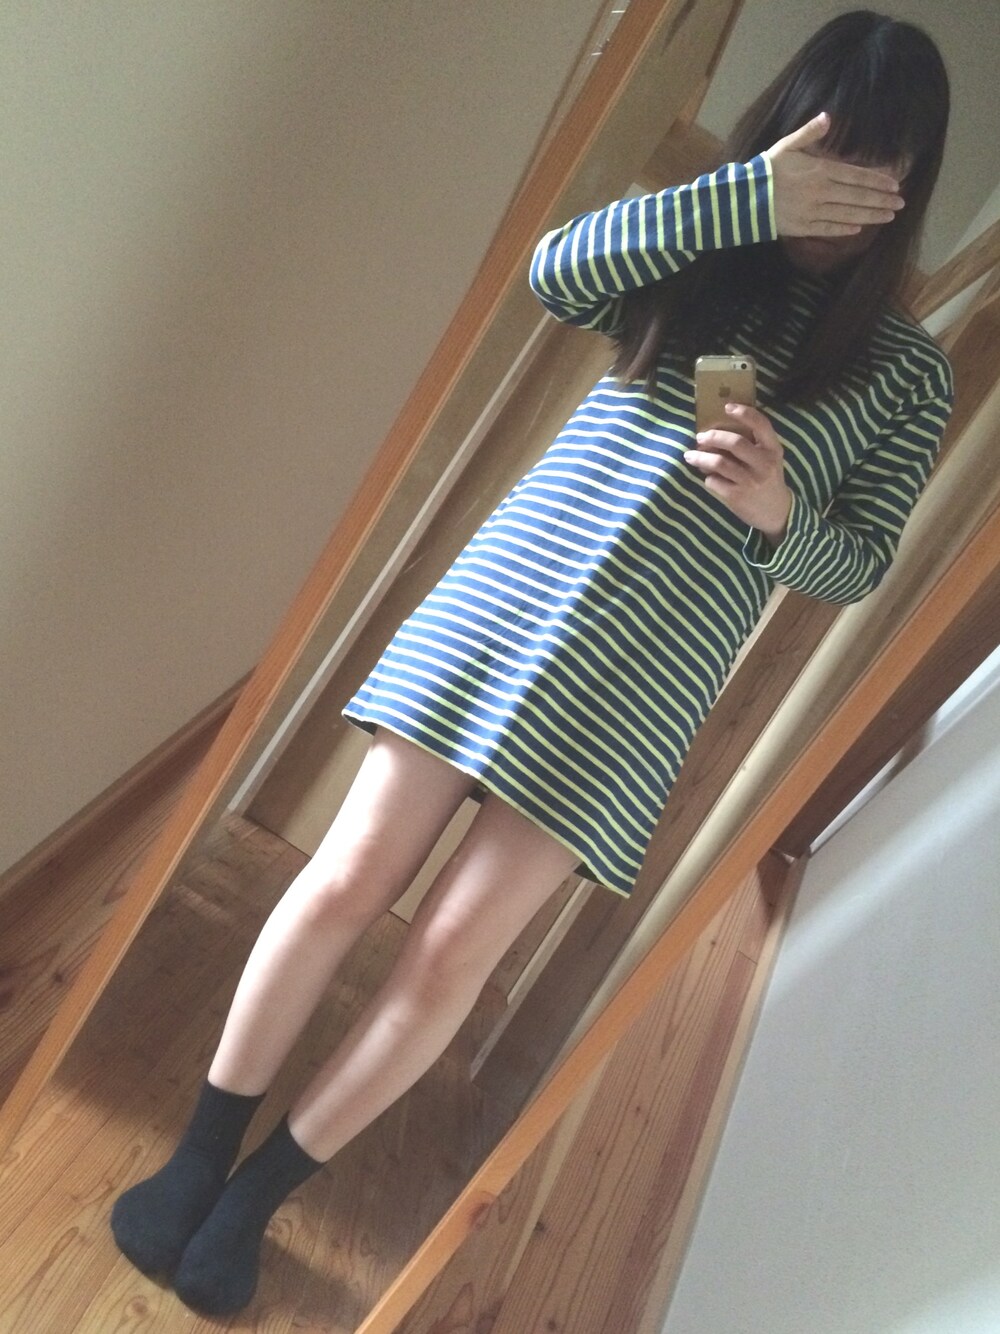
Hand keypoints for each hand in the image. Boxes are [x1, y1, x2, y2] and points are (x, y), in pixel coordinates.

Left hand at [685, 404, 791, 543]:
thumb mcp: (770, 459)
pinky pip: (714, 481)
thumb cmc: (768, 479)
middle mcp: (764, 464)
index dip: (744, 413)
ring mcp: (750, 481)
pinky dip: (707, 477)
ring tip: (690, 455)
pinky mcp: (736, 497)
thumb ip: (753, 445)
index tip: (727, 407)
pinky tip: (707, 477)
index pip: (762, 425)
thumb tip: (718, 430)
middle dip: (713, 436)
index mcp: (773, 450)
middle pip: (735, 443)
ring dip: (700, 457)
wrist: (776, 512)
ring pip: (719, 463)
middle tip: (700, 437)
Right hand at [764, 112, 904, 237]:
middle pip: (857, 197)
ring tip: (888, 217)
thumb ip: (810, 133)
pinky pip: (828, 229)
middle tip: (900, 204)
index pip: (856, 176)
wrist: (744, 198)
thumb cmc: (767, 169)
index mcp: (820, 170)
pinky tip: (858, 229)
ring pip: (848, 215)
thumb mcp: (787, 145)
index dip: (877, 181)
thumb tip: (829, 117)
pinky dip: (844, 229)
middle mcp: (820, 192)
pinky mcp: (803, 227)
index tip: (895, 185)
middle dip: (881, 201)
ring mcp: (812, 212)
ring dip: (870, 216)